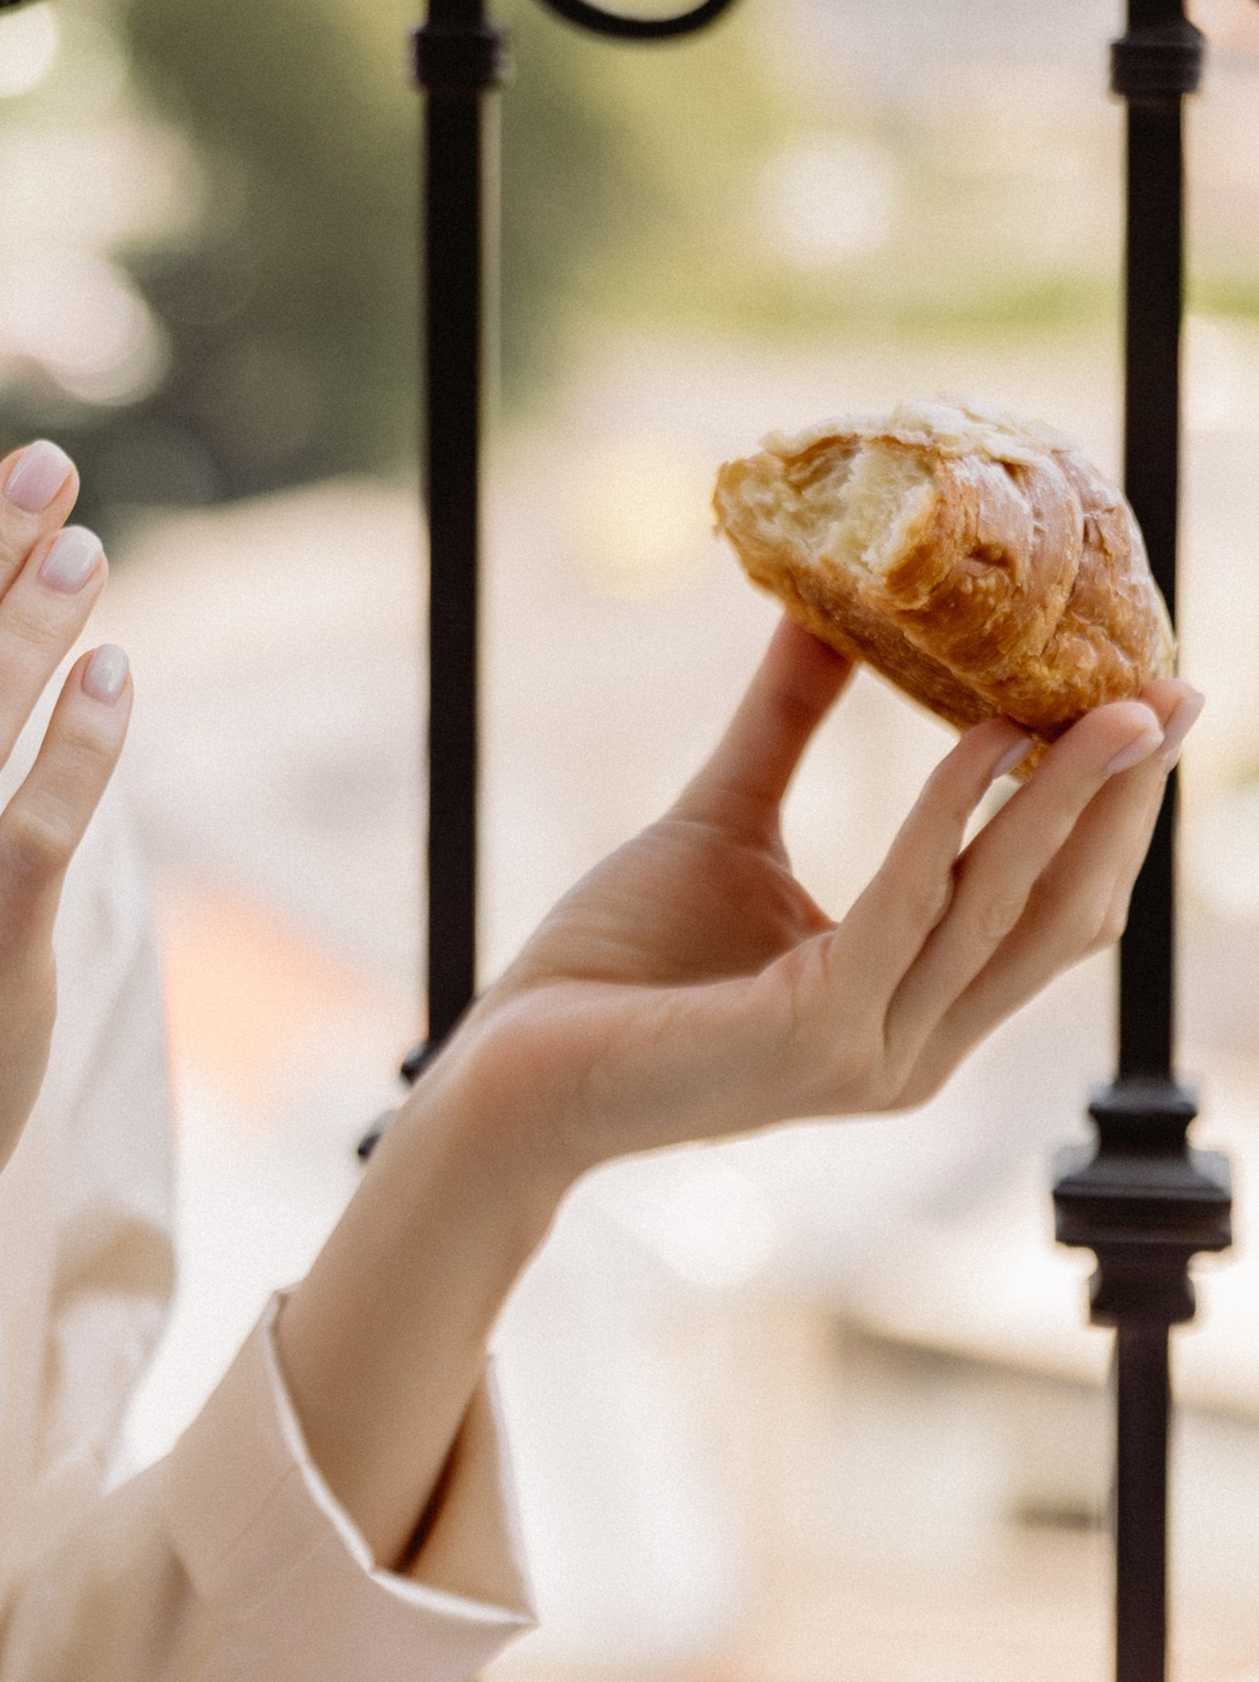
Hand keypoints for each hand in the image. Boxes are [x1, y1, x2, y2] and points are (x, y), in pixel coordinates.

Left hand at [453, 613, 1200, 1183]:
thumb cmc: (611, 966)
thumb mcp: (726, 820)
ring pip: (1006, 907)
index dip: (1109, 812)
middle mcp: (916, 1047)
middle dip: (1124, 800)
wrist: (508, 1068)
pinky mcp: (816, 1038)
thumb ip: (787, 727)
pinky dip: (952, 814)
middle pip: (1060, 911)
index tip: (1153, 707)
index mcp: (913, 1006)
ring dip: (1069, 797)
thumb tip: (830, 612)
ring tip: (1115, 700)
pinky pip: (908, 906)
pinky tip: (981, 736)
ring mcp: (874, 1055)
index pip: (1049, 909)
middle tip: (1173, 691)